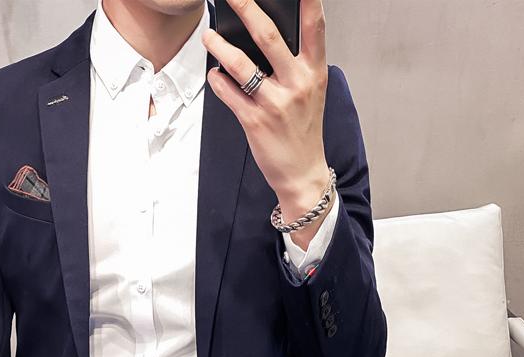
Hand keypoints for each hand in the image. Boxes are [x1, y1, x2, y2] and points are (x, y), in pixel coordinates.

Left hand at [202, 0, 330, 248]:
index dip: (308, 1)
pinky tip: (215, 75)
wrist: (302, 173)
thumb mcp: (311, 92)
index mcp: (314, 72)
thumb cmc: (303, 131)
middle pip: (269, 37)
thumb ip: (296, 65)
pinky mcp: (255, 122)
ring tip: (209, 36)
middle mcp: (296, 84)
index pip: (315, 27)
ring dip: (220, 46)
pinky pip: (229, 94)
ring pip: (241, 65)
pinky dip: (218, 81)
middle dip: (248, 9)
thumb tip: (266, 38)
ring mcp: (275, 103)